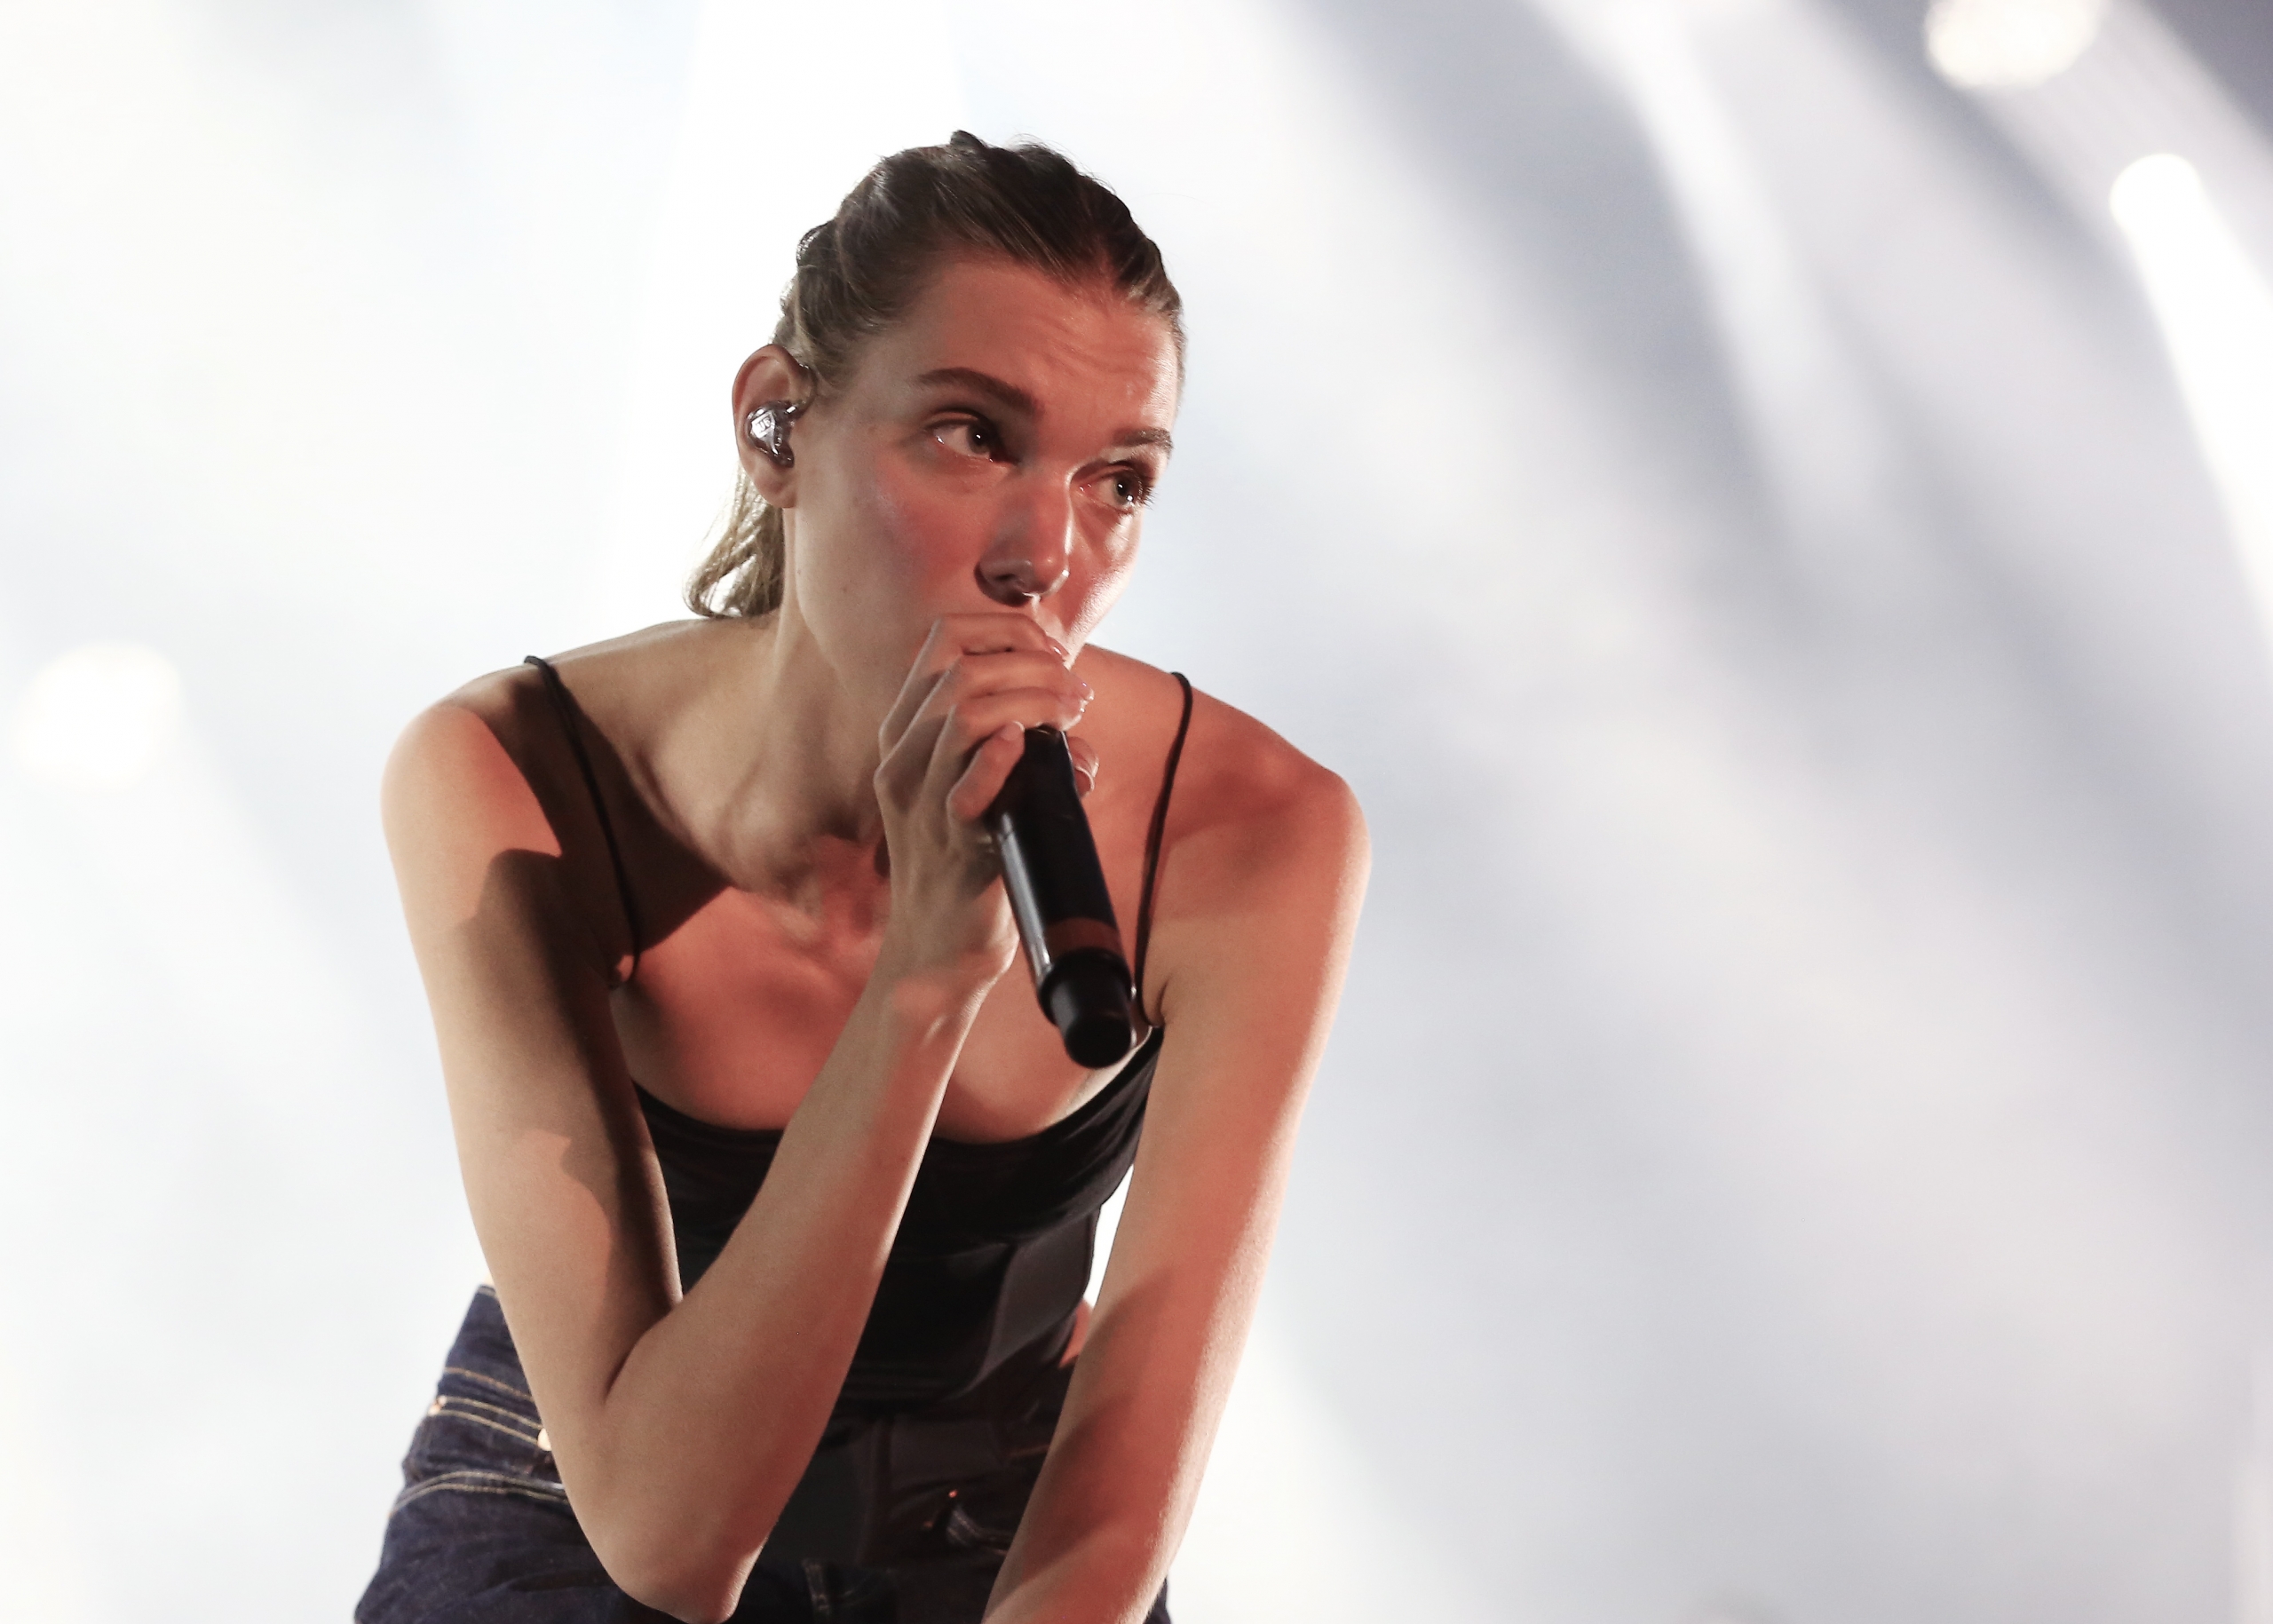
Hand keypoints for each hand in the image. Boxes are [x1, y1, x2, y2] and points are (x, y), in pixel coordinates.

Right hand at [872, 616, 1091, 986]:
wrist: (938, 948)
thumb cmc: (968, 860)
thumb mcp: (977, 786)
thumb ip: (1011, 744)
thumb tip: (1074, 728)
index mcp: (904, 735)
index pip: (943, 640)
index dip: (1006, 630)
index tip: (1054, 653)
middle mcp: (902, 761)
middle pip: (961, 671)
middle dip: (1034, 665)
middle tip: (1078, 692)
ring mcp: (921, 804)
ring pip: (964, 716)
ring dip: (1034, 700)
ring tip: (1072, 714)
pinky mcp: (951, 847)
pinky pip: (964, 792)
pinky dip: (997, 759)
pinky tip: (1026, 743)